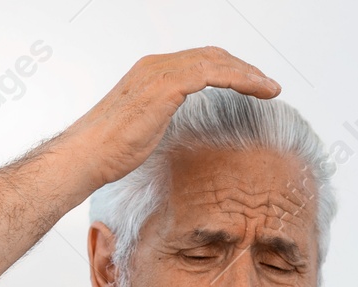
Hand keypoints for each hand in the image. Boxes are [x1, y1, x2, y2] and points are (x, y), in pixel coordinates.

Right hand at [0, 47, 277, 286]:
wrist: (85, 158)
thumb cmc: (106, 155)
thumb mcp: (143, 135)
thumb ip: (162, 127)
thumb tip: (180, 144)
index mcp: (150, 75)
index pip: (198, 63)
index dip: (228, 71)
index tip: (251, 86)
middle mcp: (155, 66)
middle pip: (212, 56)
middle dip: (243, 68)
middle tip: (267, 86)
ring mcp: (159, 73)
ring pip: (217, 60)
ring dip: (249, 72)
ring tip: (272, 88)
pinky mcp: (166, 86)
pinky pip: (214, 73)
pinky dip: (242, 79)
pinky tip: (261, 91)